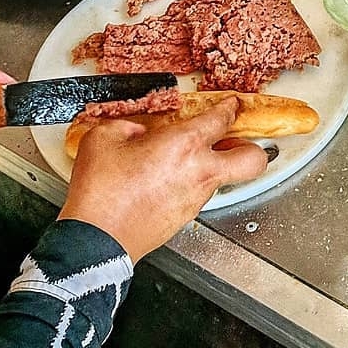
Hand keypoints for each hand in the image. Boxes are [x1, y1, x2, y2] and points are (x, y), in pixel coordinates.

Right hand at [57, 99, 269, 261]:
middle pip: (252, 159)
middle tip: (236, 140)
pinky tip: (169, 183)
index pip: (222, 119)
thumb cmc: (101, 194)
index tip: (232, 104)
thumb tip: (135, 131)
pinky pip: (199, 197)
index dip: (230, 108)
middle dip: (253, 147)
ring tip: (188, 161)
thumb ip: (126, 126)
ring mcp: (196, 199)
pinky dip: (192, 186)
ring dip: (215, 168)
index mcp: (184, 144)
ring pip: (224, 180)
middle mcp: (199, 171)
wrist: (95, 242)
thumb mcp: (103, 140)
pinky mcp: (185, 219)